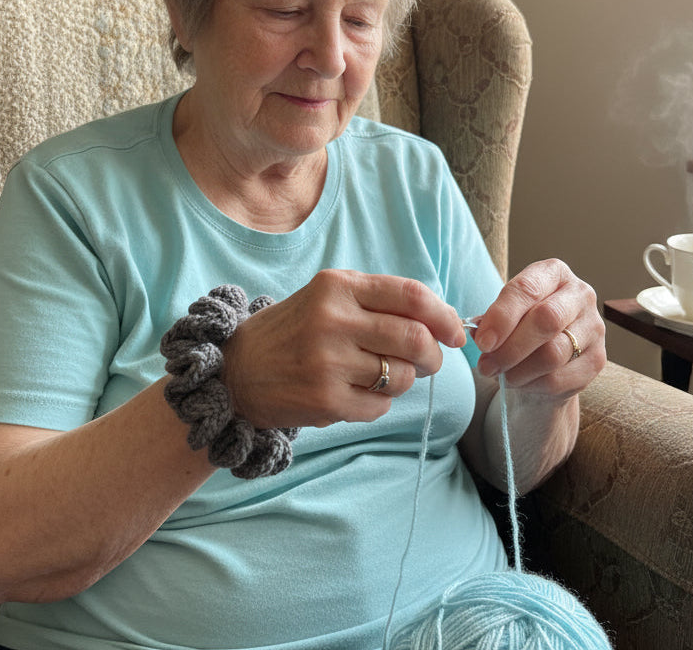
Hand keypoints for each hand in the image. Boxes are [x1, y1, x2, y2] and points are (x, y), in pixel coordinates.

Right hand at [221, 270, 465, 428]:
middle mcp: (333, 319)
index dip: (444, 316)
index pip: (411, 295)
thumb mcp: (329, 299)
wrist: (237, 370)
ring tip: (380, 376)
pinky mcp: (325, 400)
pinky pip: (380, 406)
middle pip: (415, 338)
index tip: (455, 332)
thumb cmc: (295, 331)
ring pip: (402, 376)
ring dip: (404, 380)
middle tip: (428, 361)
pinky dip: (379, 403)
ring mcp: (327, 361)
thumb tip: (444, 319)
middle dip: (433, 355)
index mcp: (337, 286)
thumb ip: (381, 302)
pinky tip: (354, 393)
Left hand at [472, 259, 605, 399]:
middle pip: (546, 320)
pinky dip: (532, 384)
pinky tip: (520, 382)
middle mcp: (580, 294)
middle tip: (486, 364)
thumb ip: (491, 319)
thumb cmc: (521, 327)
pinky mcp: (598, 360)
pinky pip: (559, 378)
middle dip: (510, 347)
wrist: (547, 359)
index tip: (482, 341)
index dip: (502, 316)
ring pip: (553, 353)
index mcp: (553, 272)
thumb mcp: (504, 314)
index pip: (527, 288)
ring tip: (498, 375)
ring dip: (517, 370)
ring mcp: (594, 327)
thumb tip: (477, 331)